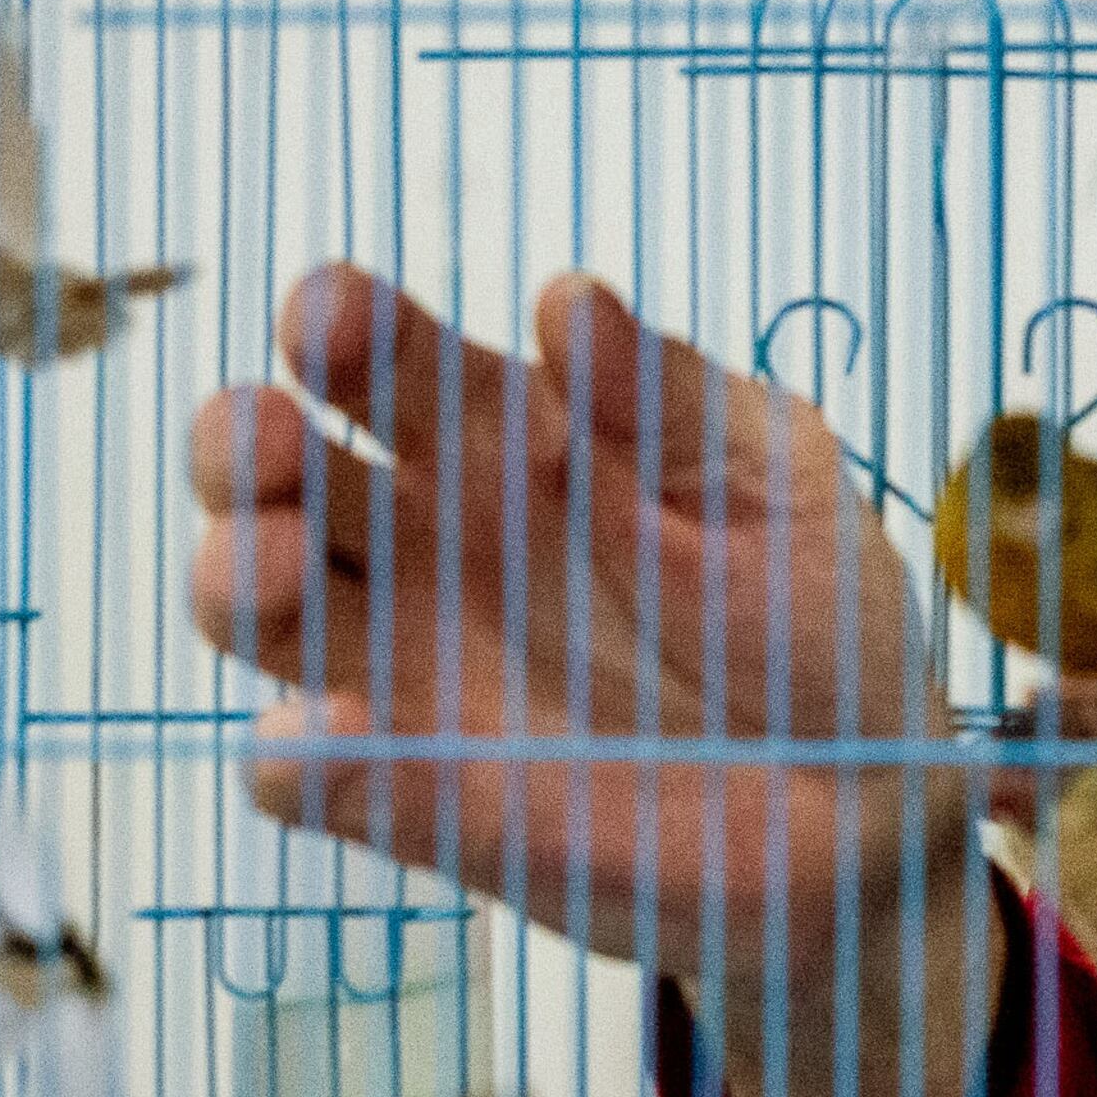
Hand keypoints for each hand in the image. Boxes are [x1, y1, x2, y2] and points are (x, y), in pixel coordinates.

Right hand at [187, 266, 987, 1096]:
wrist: (860, 799)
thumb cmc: (812, 606)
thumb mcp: (770, 474)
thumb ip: (668, 395)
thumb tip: (565, 298)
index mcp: (507, 434)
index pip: (386, 360)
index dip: (337, 325)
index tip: (329, 315)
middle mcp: (430, 539)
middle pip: (277, 471)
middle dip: (239, 442)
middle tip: (264, 436)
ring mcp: (410, 667)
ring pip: (259, 605)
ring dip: (235, 575)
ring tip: (277, 564)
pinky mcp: (416, 792)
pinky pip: (305, 771)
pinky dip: (292, 752)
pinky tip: (328, 734)